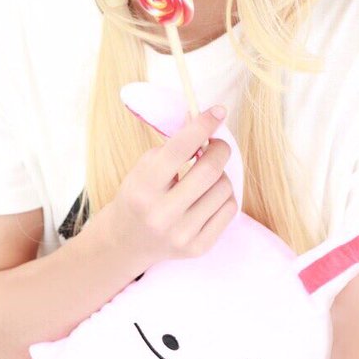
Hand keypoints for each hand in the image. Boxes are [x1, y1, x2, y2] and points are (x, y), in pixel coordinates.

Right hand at [103, 105, 236, 268]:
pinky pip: (230, 210)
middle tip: (216, 145)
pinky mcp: (198, 247)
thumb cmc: (140, 194)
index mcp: (143, 187)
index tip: (218, 111)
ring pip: (224, 189)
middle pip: (210, 170)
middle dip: (220, 149)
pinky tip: (208, 197)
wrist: (128, 240)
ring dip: (220, 175)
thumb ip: (174, 146)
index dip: (203, 125)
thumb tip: (209, 121)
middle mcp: (161, 214)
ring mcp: (182, 234)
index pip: (180, 148)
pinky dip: (224, 197)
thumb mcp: (144, 167)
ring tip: (205, 178)